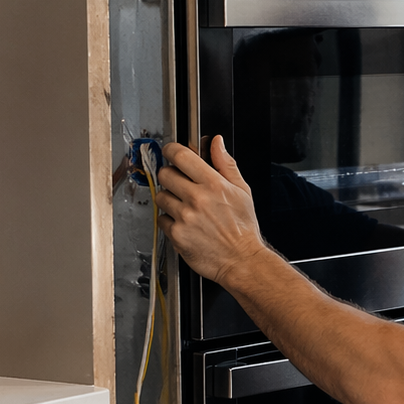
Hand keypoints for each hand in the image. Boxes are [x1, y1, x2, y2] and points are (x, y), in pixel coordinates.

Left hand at [155, 137, 268, 284]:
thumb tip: (217, 143)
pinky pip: (161, 219)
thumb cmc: (243, 228)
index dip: (171, 150)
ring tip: (184, 207)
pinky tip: (184, 224)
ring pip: (160, 196)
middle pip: (165, 174)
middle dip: (170, 176)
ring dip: (169, 199)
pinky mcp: (176, 234)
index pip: (181, 156)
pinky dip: (169, 220)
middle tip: (179, 184)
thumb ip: (226, 164)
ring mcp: (185, 217)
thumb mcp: (242, 191)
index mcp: (213, 184)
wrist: (241, 259)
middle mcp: (197, 199)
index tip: (170, 152)